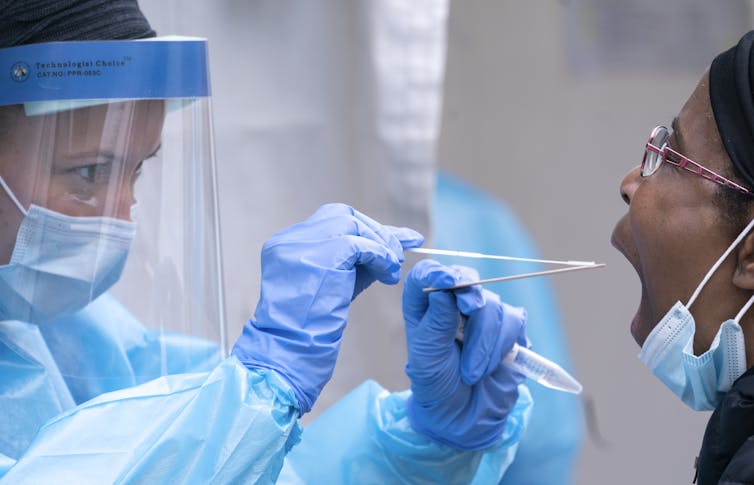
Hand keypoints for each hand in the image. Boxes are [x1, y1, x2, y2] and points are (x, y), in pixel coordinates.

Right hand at [232, 203, 423, 413]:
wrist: (290, 351)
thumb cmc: (310, 328)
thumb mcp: (335, 284)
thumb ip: (360, 260)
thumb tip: (398, 242)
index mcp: (286, 245)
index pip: (332, 222)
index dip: (366, 230)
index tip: (394, 244)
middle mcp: (289, 240)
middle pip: (342, 216)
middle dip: (375, 232)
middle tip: (397, 254)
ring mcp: (300, 246)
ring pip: (351, 225)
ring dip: (380, 244)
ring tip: (393, 269)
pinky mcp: (319, 257)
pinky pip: (359, 244)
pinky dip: (379, 256)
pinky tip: (389, 274)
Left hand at [402, 259, 526, 449]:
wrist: (464, 415)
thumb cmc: (437, 385)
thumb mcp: (427, 358)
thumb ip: (435, 324)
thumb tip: (441, 292)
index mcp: (424, 306)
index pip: (427, 274)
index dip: (437, 272)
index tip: (446, 282)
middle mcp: (453, 303)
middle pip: (466, 280)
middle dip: (470, 296)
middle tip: (469, 311)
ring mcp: (483, 314)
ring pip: (492, 305)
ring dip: (483, 340)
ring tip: (471, 373)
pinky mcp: (508, 329)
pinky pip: (513, 322)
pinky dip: (501, 346)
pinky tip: (488, 367)